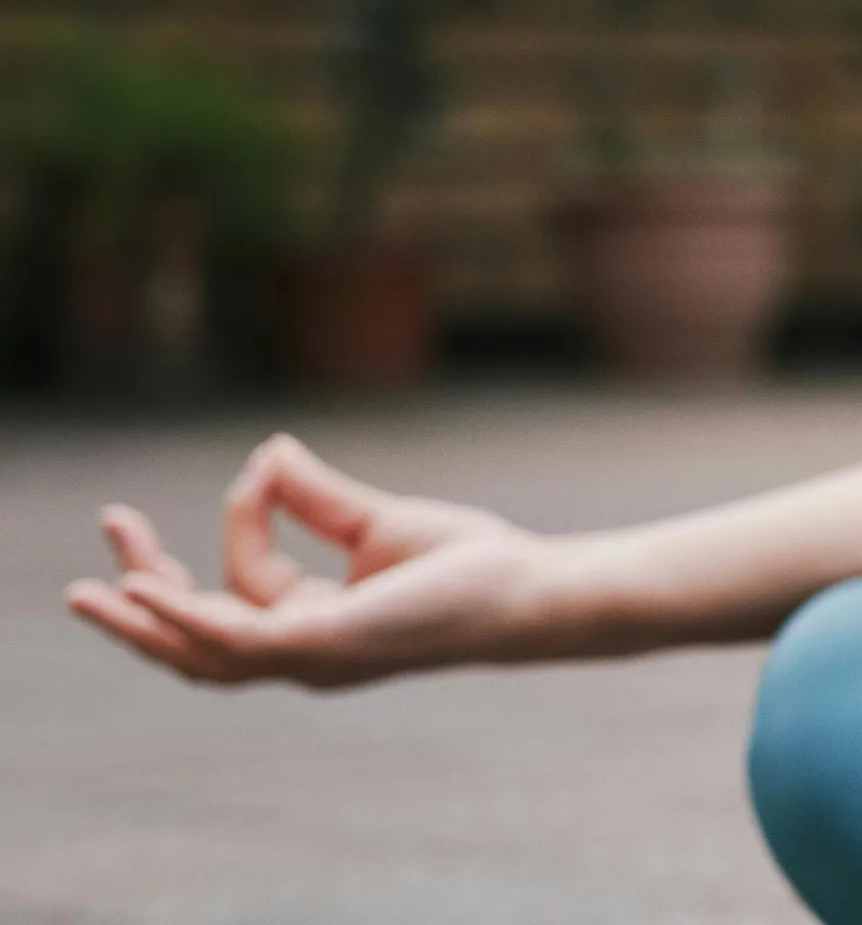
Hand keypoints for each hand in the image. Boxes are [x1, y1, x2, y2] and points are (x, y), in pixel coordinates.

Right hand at [63, 435, 565, 688]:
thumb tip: (269, 450)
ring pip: (200, 654)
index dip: (244, 515)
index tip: (265, 460)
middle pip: (198, 637)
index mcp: (315, 625)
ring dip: (141, 621)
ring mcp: (311, 657)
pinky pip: (235, 641)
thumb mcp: (377, 522)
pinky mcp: (322, 645)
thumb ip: (316, 496)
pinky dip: (186, 618)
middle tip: (111, 531)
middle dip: (144, 595)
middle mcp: (305, 652)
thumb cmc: (469, 563)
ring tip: (88, 591)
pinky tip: (147, 593)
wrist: (527, 590)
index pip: (245, 579)